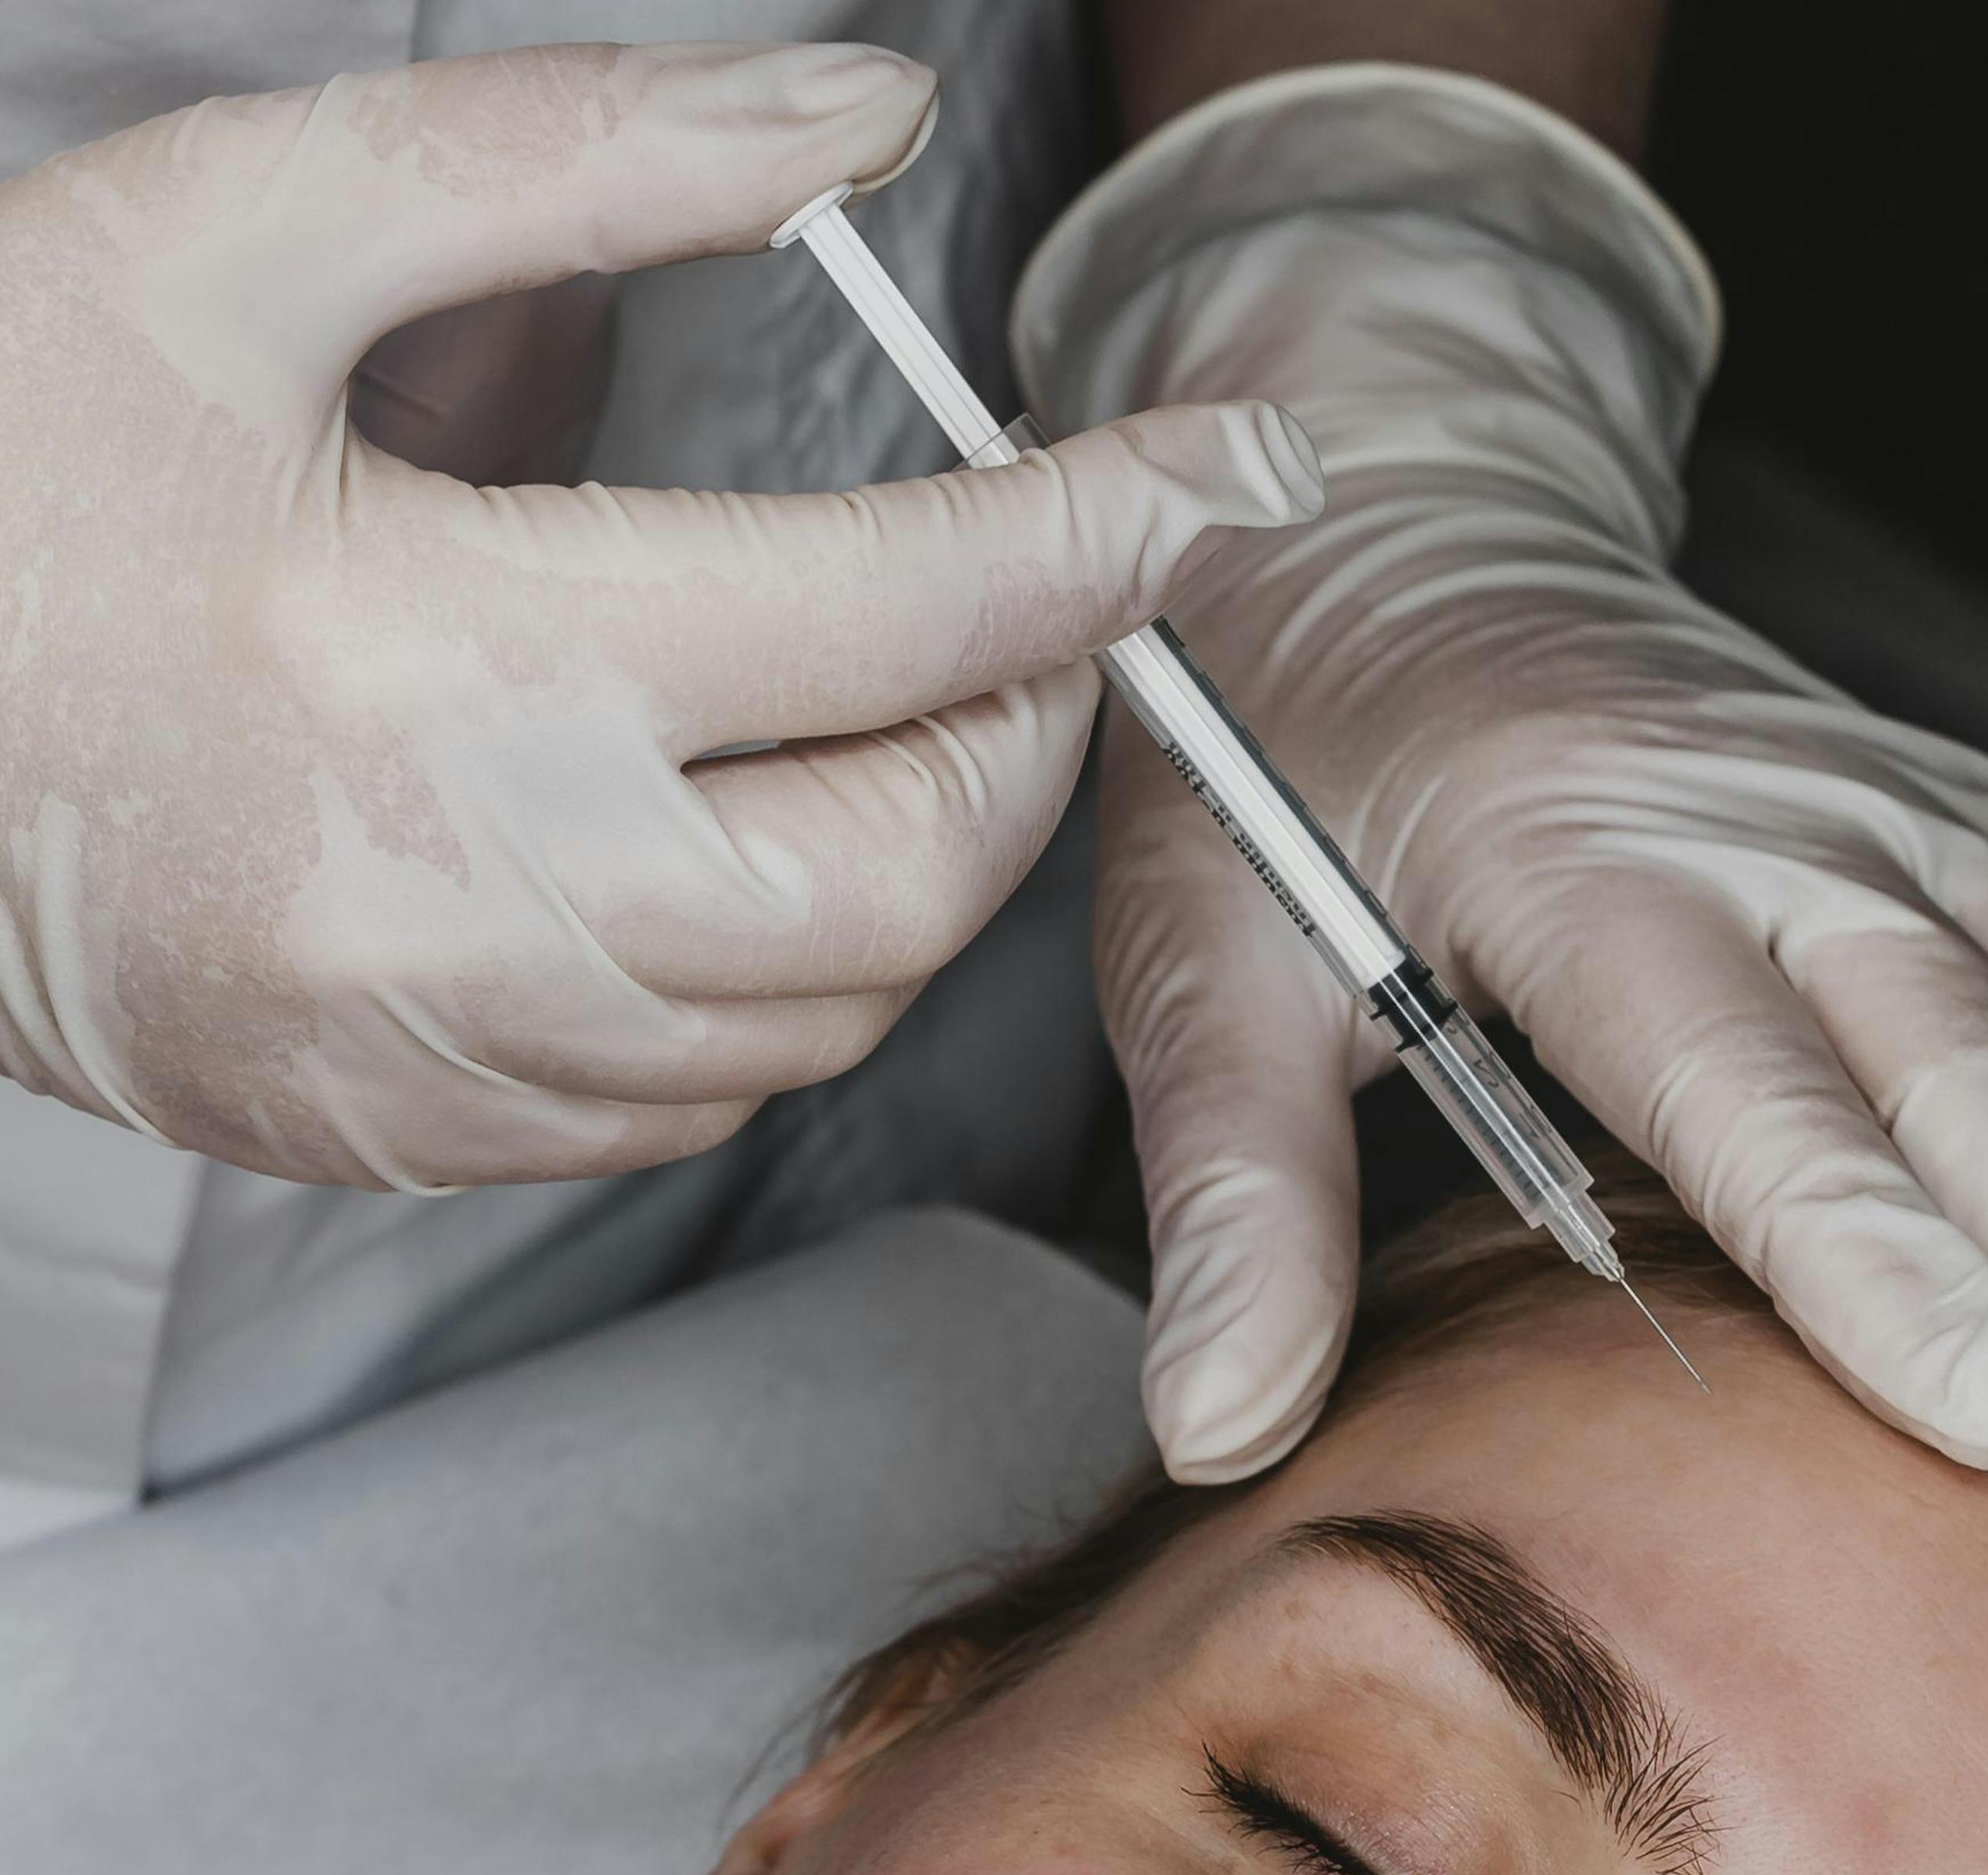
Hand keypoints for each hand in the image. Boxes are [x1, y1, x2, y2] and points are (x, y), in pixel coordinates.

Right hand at [0, 40, 1318, 1191]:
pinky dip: (779, 979)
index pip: (897, 604)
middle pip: (908, 864)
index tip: (1235, 477)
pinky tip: (729, 845)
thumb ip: (568, 155)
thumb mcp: (235, 227)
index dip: (1102, 531)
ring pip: (829, 1011)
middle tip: (1019, 610)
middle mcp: (473, 891)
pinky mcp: (412, 1128)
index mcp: (441, 652)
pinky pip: (698, 1095)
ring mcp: (444, 1044)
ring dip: (913, 865)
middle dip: (1021, 733)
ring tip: (881, 712)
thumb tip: (858, 115)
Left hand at [1018, 69, 1987, 1521]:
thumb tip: (1215, 1430)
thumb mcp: (1204, 964)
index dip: (1875, 1253)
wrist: (1387, 524)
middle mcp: (1774, 833)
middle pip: (1955, 1075)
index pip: (1746, 1091)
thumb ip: (1236, 1200)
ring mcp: (1893, 813)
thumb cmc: (1286, 768)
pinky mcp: (1963, 808)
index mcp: (1578, 872)